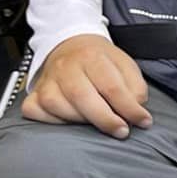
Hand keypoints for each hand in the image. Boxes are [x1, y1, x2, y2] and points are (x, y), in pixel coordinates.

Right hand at [22, 33, 150, 137]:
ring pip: (57, 106)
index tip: (143, 122)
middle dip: (105, 119)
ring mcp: (47, 80)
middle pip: (82, 96)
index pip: (111, 86)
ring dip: (80, 120)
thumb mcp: (126, 65)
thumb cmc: (101, 61)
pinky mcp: (33, 93)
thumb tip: (136, 110)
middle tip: (122, 131)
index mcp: (92, 57)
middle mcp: (65, 67)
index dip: (129, 108)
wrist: (72, 45)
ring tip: (96, 122)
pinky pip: (36, 111)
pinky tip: (68, 121)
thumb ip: (135, 87)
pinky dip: (51, 120)